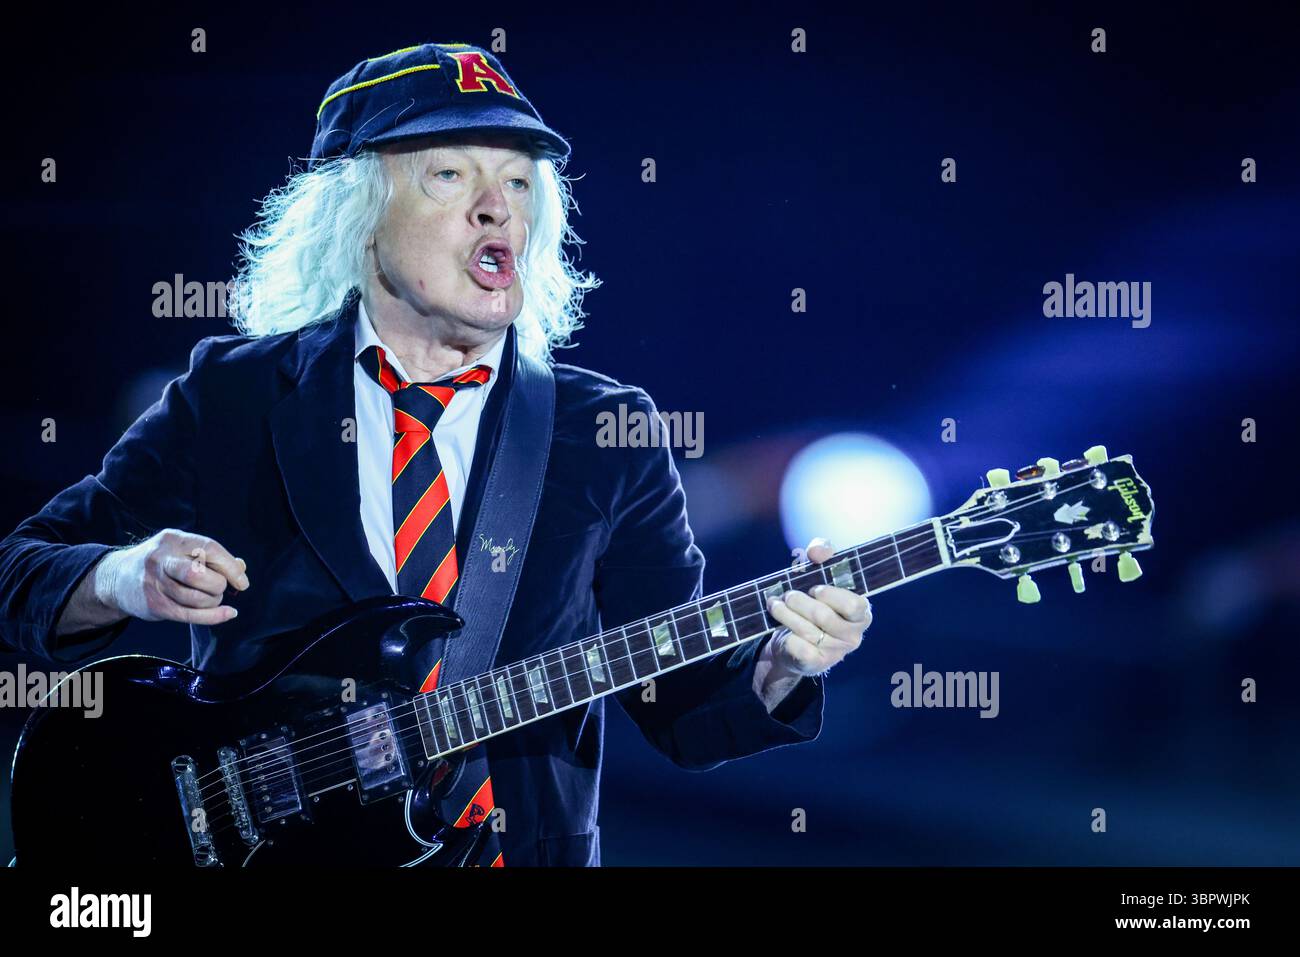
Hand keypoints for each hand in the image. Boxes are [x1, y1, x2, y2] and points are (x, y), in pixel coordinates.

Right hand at [93, 529, 248, 625]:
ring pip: (195, 598)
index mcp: (173, 540)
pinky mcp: (154, 605)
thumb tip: (240, 569)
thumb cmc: (163, 563)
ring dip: (213, 602)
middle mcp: (161, 559)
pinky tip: (227, 614)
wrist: (118, 578)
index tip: (242, 581)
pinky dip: (214, 617)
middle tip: (220, 588)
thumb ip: (212, 557)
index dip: (230, 566)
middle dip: (219, 585)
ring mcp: (154, 583)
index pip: (209, 548)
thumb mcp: (183, 550)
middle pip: (199, 575)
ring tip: (212, 598)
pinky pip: (189, 615)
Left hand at [763, 538, 871, 680]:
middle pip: (824, 617)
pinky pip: (798, 647)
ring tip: (774, 605)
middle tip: (787, 595)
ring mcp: (835, 653)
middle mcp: (853, 636)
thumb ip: (822, 553)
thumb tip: (817, 550)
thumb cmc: (811, 603)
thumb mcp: (817, 574)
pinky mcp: (816, 664)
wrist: (794, 643)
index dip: (832, 596)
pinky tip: (779, 628)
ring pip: (807, 631)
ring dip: (785, 614)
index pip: (854, 605)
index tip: (815, 589)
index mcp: (861, 613)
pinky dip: (786, 635)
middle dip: (799, 602)